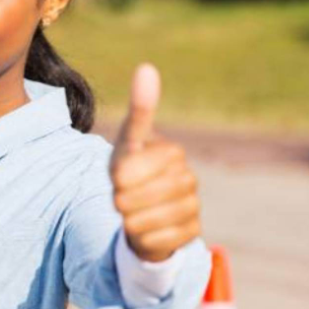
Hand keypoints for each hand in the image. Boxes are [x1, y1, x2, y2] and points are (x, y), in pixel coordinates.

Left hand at [109, 64, 201, 261]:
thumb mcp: (127, 143)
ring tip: (136, 211)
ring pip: (138, 222)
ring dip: (128, 220)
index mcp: (172, 153)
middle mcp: (188, 178)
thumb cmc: (132, 171)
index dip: (115, 179)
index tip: (121, 175)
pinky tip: (148, 229)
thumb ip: (139, 110)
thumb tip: (147, 67)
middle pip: (128, 199)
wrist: (145, 209)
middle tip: (127, 195)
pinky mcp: (192, 234)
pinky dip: (142, 238)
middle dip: (119, 200)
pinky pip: (152, 241)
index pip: (124, 173)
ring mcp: (193, 207)